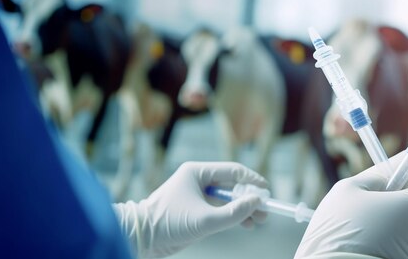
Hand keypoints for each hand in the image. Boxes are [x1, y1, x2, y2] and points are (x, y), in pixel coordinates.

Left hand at [113, 161, 267, 257]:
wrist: (140, 237)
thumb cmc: (168, 223)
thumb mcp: (205, 220)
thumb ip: (234, 212)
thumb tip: (257, 203)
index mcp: (197, 171)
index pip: (233, 171)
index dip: (252, 181)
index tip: (267, 192)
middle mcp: (197, 178)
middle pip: (232, 184)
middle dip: (249, 198)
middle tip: (265, 211)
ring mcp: (195, 193)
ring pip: (227, 197)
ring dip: (242, 208)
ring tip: (258, 220)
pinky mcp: (194, 207)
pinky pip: (219, 207)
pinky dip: (231, 215)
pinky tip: (245, 224)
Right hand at [295, 152, 407, 258]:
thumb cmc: (342, 234)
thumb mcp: (350, 190)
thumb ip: (375, 175)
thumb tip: (388, 172)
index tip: (389, 166)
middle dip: (395, 192)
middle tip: (367, 195)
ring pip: (407, 221)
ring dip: (388, 215)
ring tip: (359, 224)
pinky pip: (401, 241)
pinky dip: (386, 236)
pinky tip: (363, 242)